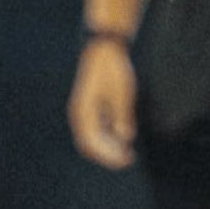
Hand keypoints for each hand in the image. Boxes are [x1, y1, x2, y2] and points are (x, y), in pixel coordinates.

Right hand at [69, 39, 136, 168]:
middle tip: (129, 159)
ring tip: (128, 152)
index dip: (107, 156)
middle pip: (89, 144)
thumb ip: (122, 115)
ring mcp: (84, 110)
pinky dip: (108, 136)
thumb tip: (125, 137)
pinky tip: (124, 137)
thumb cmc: (114, 68)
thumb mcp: (122, 91)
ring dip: (108, 147)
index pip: (91, 143)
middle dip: (108, 155)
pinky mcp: (91, 106)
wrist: (105, 48)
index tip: (125, 161)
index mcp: (83, 112)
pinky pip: (97, 128)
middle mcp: (80, 114)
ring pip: (93, 137)